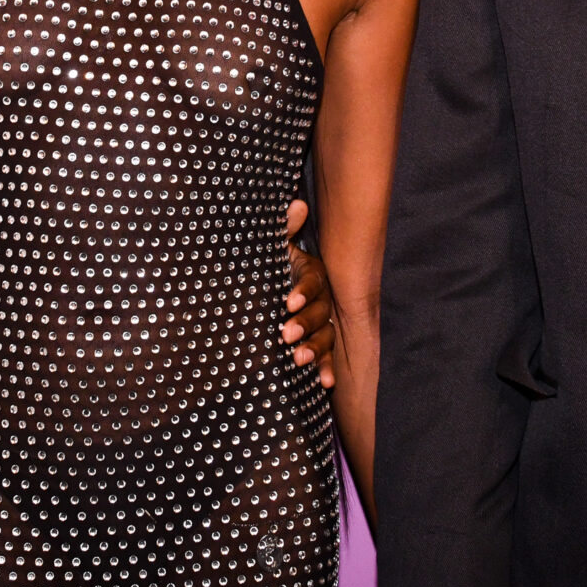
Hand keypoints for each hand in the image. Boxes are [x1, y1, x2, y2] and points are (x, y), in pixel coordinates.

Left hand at [282, 199, 338, 383]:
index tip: (289, 302)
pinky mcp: (317, 342)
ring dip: (315, 347)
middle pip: (320, 311)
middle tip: (285, 334)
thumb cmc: (268, 267)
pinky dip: (326, 368)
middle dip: (304, 323)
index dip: (302, 291)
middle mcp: (321, 298)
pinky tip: (323, 382)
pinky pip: (326, 356)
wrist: (260, 292)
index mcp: (311, 273)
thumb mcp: (273, 249)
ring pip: (325, 335)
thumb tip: (297, 204)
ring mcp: (322, 322)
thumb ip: (283, 229)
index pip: (312, 281)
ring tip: (298, 358)